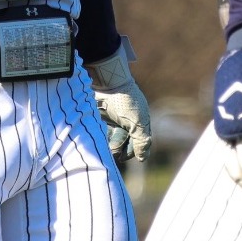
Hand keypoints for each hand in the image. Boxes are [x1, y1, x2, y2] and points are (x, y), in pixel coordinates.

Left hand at [85, 42, 151, 164]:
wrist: (107, 82)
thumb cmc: (125, 102)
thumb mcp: (137, 122)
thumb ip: (142, 140)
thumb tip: (143, 159)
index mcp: (140, 122)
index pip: (138, 143)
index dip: (132, 151)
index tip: (123, 157)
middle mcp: (128, 122)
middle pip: (124, 143)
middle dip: (118, 148)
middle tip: (113, 152)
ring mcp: (113, 119)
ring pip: (111, 139)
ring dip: (109, 144)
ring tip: (105, 146)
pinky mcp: (100, 116)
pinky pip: (101, 132)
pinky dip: (101, 137)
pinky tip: (98, 138)